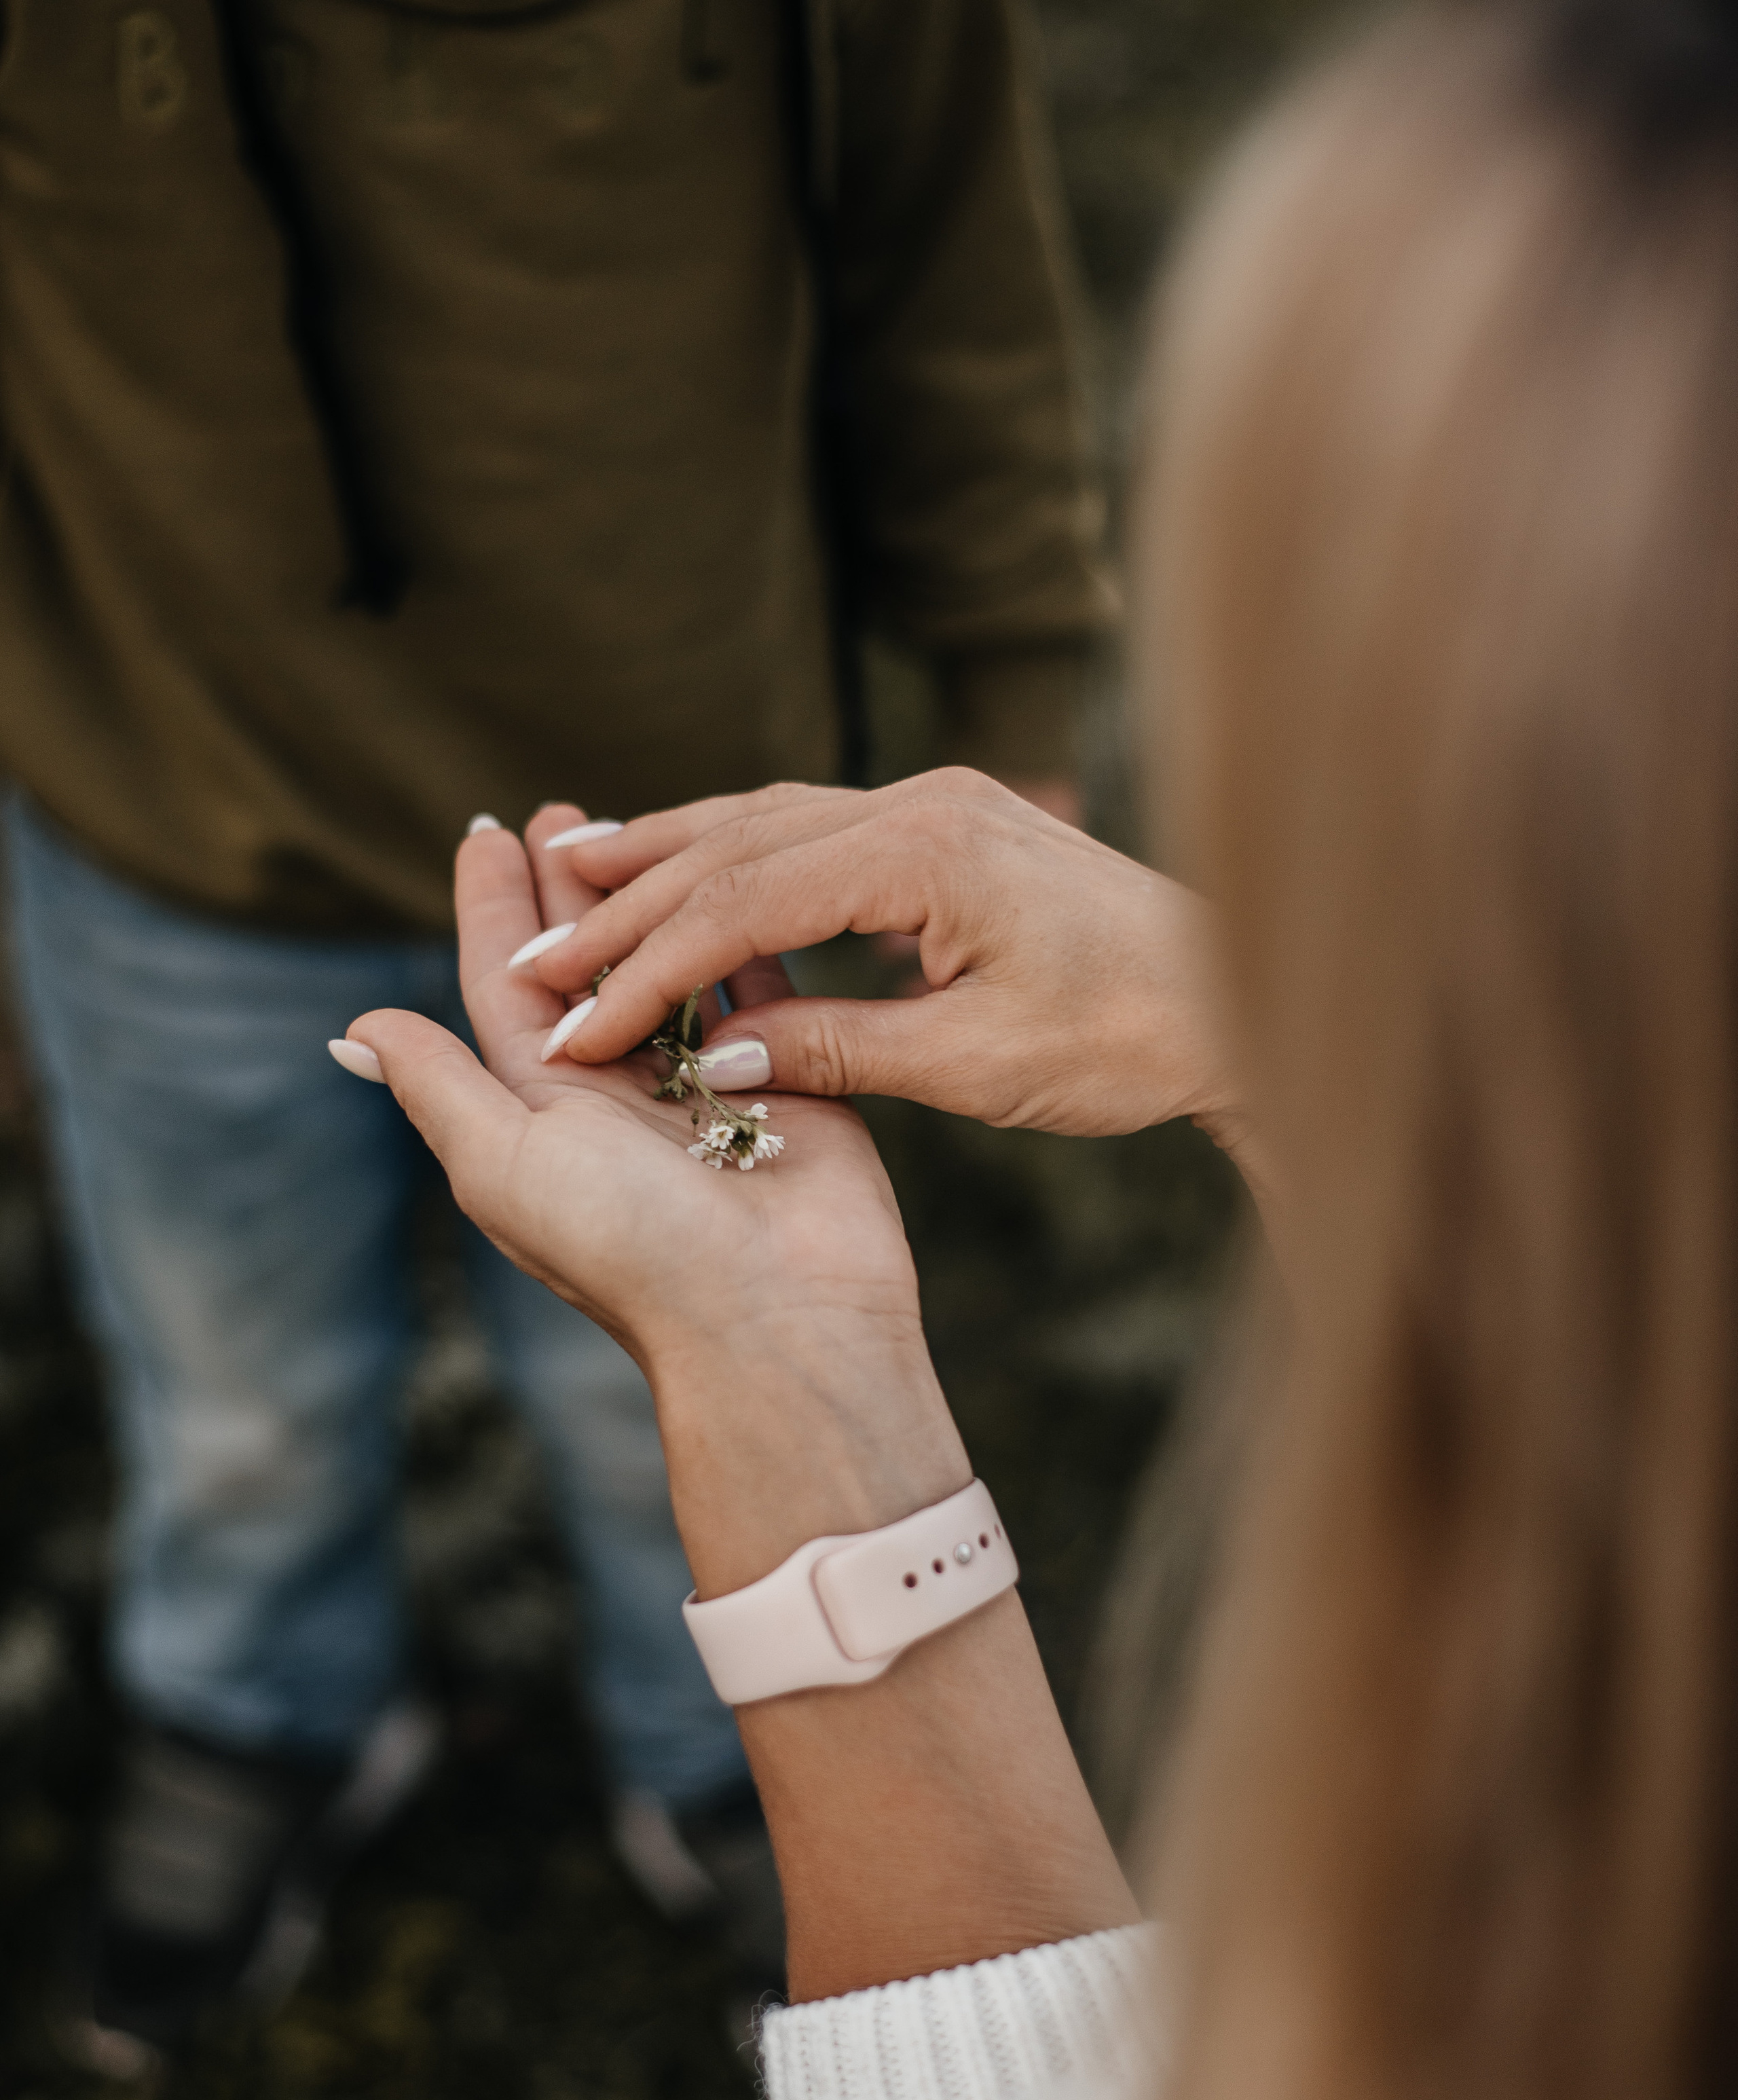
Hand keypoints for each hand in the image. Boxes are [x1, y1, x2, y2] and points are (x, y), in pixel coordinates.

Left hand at [347, 806, 1133, 2000]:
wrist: (780, 1324)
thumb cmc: (635, 1251)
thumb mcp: (506, 1164)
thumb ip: (439, 1085)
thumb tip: (356, 1031)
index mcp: (542, 1111)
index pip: (503, 986)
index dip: (494, 908)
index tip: (487, 832)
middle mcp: (619, 1097)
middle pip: (585, 967)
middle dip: (572, 889)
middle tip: (563, 808)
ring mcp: (708, 1090)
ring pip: (671, 970)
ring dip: (654, 900)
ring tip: (641, 827)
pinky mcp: (790, 1083)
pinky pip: (761, 990)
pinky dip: (744, 937)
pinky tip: (736, 879)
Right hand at [512, 769, 1256, 1162]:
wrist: (1240, 999)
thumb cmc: (1126, 1038)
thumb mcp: (973, 1065)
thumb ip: (834, 1052)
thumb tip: (707, 1054)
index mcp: (924, 852)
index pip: (742, 906)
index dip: (644, 970)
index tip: (570, 1025)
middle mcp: (920, 801)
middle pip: (735, 842)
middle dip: (626, 904)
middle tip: (530, 953)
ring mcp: (934, 800)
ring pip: (765, 818)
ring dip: (667, 857)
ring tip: (570, 882)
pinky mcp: (946, 822)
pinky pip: (810, 826)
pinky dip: (734, 853)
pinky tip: (686, 872)